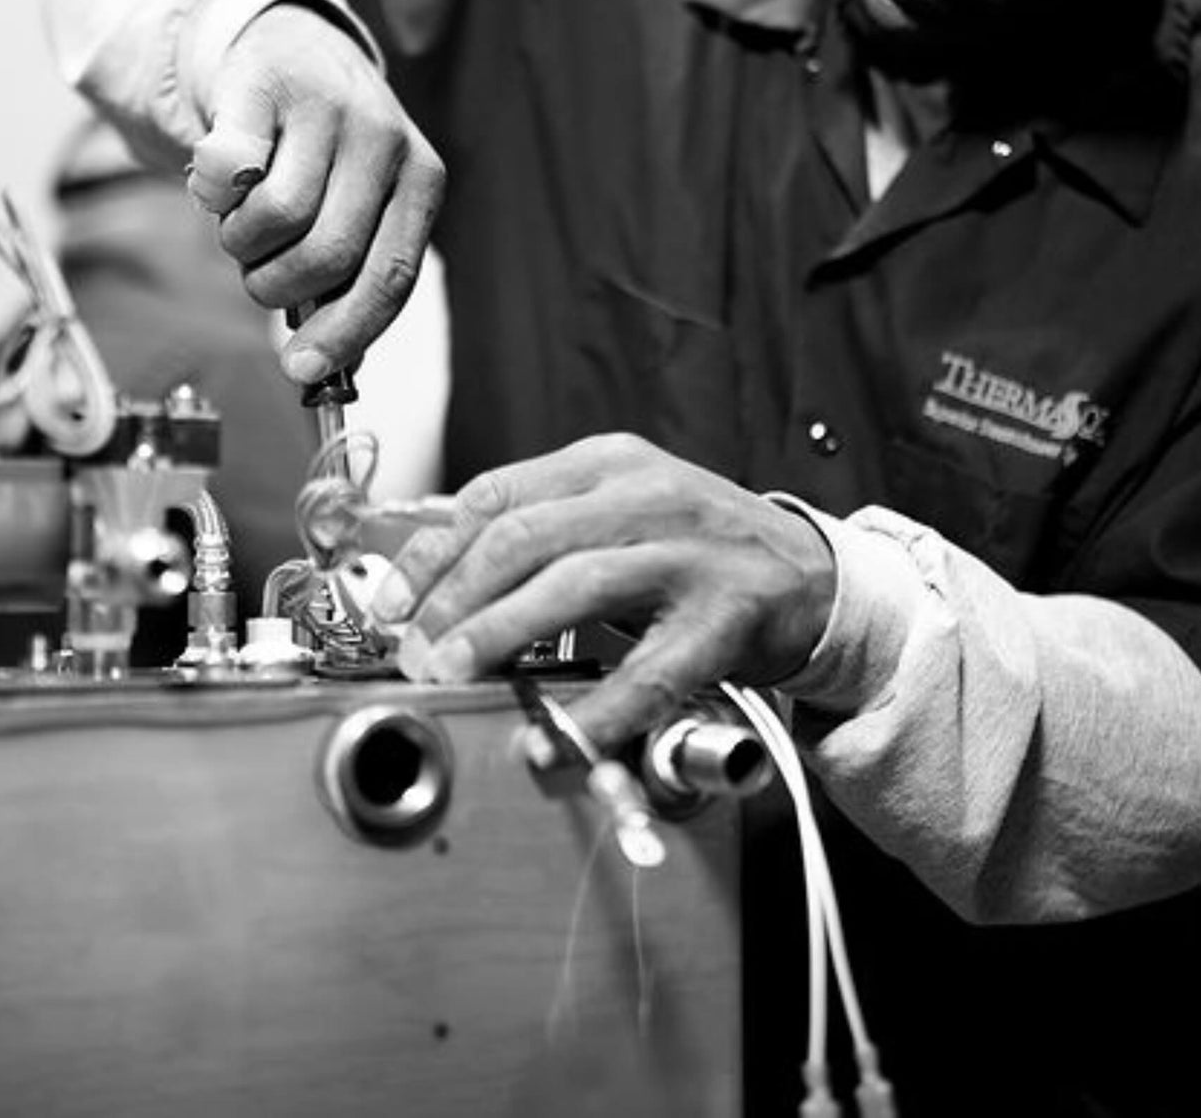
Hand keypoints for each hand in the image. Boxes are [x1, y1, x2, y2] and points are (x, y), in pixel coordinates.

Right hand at [188, 2, 444, 379]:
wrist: (292, 45)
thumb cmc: (326, 154)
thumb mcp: (362, 208)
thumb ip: (351, 278)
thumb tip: (322, 368)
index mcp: (422, 182)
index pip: (391, 276)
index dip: (346, 331)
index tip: (301, 370)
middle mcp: (385, 141)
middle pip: (329, 255)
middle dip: (279, 286)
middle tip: (261, 274)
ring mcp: (328, 107)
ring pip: (277, 218)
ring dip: (242, 244)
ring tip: (245, 224)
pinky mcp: (266, 84)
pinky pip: (228, 171)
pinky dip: (212, 196)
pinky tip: (221, 184)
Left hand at [369, 433, 837, 751]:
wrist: (808, 574)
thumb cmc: (697, 543)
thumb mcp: (621, 505)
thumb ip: (544, 522)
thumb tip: (439, 564)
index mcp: (609, 462)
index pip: (498, 494)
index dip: (433, 551)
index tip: (392, 600)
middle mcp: (646, 495)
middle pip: (524, 537)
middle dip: (452, 597)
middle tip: (414, 648)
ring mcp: (687, 555)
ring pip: (573, 587)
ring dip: (499, 635)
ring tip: (454, 672)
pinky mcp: (722, 620)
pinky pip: (645, 672)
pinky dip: (590, 711)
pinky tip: (549, 739)